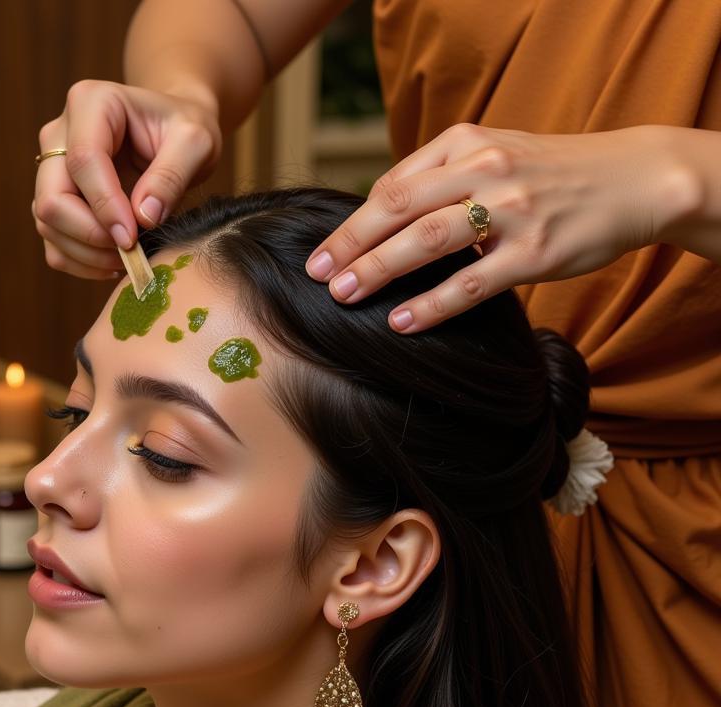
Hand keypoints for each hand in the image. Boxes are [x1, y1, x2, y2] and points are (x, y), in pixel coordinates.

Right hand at [32, 79, 221, 279]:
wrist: (173, 137)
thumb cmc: (183, 130)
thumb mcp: (195, 142)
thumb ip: (172, 175)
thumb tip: (142, 217)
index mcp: (90, 103)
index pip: (82, 161)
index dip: (105, 206)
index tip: (133, 237)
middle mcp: (59, 134)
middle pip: (52, 198)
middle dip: (90, 235)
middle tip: (131, 251)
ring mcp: (51, 170)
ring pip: (47, 225)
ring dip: (87, 254)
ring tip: (129, 258)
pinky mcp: (55, 201)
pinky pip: (54, 244)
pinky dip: (81, 263)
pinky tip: (114, 262)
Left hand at [304, 123, 691, 332]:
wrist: (632, 180)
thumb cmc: (550, 173)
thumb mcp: (493, 154)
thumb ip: (439, 179)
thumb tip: (378, 219)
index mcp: (466, 144)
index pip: (394, 185)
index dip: (352, 222)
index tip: (321, 252)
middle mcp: (484, 169)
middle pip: (399, 208)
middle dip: (351, 244)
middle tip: (316, 274)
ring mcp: (511, 210)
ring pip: (427, 241)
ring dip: (379, 270)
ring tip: (344, 295)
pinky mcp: (534, 252)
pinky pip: (471, 283)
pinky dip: (431, 304)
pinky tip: (400, 321)